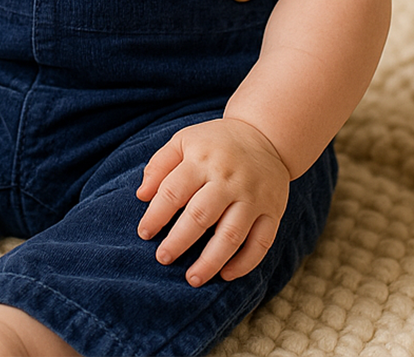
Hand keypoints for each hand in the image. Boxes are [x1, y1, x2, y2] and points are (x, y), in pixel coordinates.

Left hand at [135, 118, 290, 286]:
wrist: (264, 136)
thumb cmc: (214, 143)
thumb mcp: (184, 141)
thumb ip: (160, 165)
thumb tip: (141, 195)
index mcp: (202, 159)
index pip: (174, 191)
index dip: (156, 215)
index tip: (144, 233)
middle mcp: (228, 178)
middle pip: (200, 215)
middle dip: (179, 241)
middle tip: (163, 258)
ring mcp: (253, 196)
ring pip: (231, 234)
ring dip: (210, 261)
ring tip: (192, 278)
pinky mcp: (272, 210)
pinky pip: (261, 242)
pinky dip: (244, 263)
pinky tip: (226, 274)